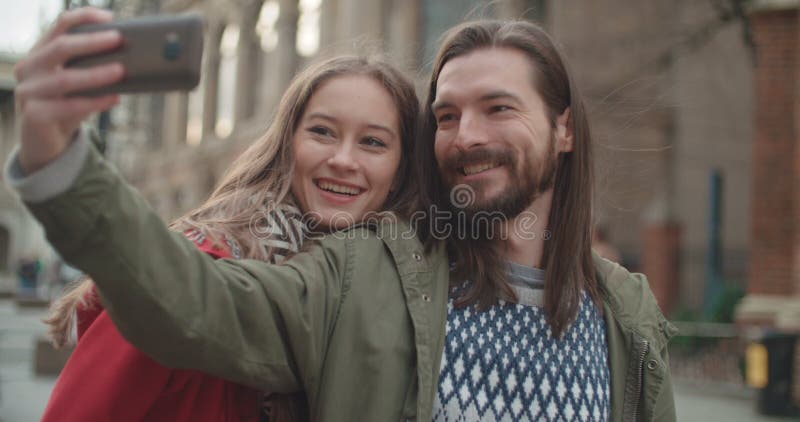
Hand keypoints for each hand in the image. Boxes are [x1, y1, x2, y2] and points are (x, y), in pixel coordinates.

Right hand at [14, 7, 124, 172]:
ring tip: (120, 70)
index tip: (110, 17)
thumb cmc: (65, 108)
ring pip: (65, 78)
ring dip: (96, 74)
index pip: (59, 26)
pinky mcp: (32, 115)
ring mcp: (27, 91)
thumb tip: (130, 61)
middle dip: (92, 42)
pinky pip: (67, 106)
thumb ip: (93, 71)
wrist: (45, 144)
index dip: (84, 18)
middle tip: (118, 39)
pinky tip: (113, 99)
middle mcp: (29, 68)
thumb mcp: (79, 86)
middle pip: (60, 47)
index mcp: (40, 54)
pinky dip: (93, 102)